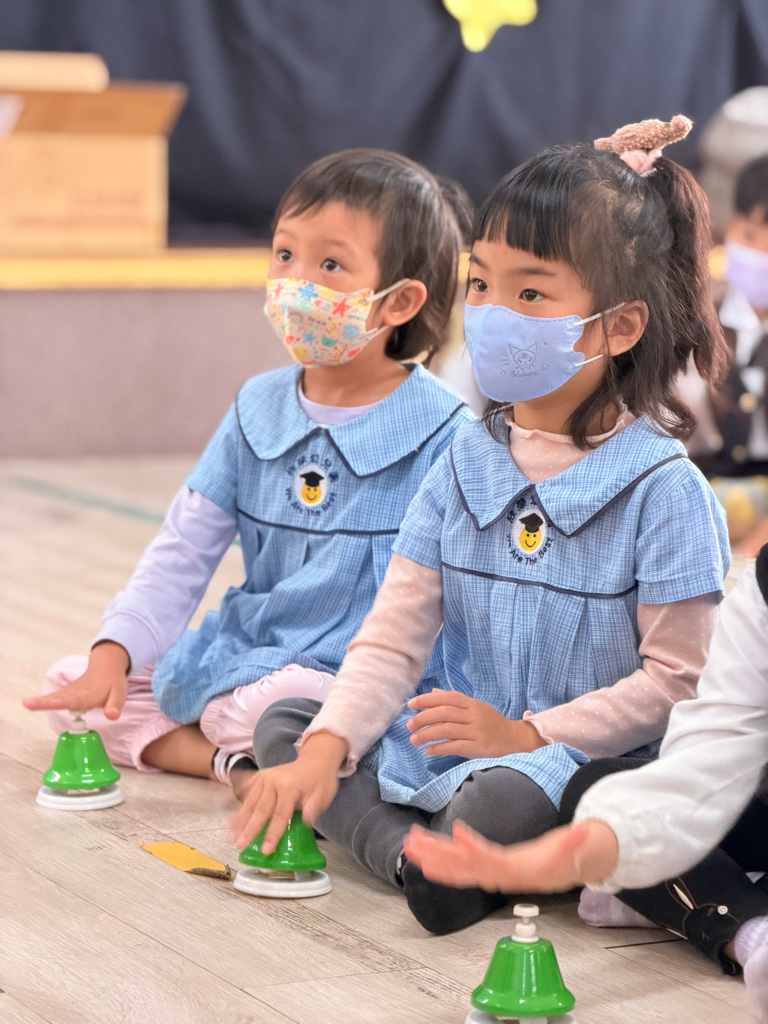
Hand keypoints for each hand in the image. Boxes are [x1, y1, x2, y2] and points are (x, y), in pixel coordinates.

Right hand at [23, 642, 128, 719]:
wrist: (106, 665)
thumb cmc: (113, 683)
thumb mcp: (119, 694)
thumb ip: (114, 706)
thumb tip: (112, 716)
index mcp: (89, 695)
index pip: (76, 700)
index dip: (66, 702)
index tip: (55, 703)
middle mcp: (77, 693)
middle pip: (60, 698)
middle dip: (45, 702)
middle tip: (29, 704)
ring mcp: (70, 692)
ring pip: (54, 696)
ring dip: (40, 701)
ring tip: (26, 704)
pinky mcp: (66, 692)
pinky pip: (54, 696)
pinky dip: (42, 700)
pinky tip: (29, 704)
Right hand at [229, 732, 346, 852]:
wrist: (316, 759)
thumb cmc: (320, 780)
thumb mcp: (324, 793)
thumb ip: (314, 807)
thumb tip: (306, 821)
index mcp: (290, 786)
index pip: (280, 815)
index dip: (272, 834)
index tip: (266, 850)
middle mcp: (274, 780)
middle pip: (260, 809)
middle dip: (249, 829)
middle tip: (239, 845)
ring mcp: (265, 776)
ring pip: (250, 801)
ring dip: (239, 820)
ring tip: (231, 836)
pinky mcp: (260, 775)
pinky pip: (247, 789)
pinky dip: (237, 802)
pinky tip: (230, 814)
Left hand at [403, 819, 618, 892]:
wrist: (558, 873)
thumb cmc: (561, 861)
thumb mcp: (571, 851)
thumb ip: (577, 841)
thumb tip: (587, 831)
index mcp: (514, 869)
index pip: (491, 859)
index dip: (474, 848)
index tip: (458, 833)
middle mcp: (495, 874)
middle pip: (463, 866)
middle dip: (438, 855)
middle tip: (415, 843)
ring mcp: (486, 872)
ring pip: (453, 868)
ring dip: (430, 856)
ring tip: (408, 843)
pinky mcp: (480, 868)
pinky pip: (454, 867)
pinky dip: (435, 860)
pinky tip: (418, 851)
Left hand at [407, 688, 544, 758]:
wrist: (514, 737)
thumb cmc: (491, 722)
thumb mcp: (474, 707)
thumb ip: (454, 701)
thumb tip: (433, 692)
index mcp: (471, 703)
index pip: (447, 697)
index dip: (427, 699)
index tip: (411, 704)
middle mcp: (473, 715)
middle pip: (444, 712)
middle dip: (423, 718)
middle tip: (408, 725)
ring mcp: (477, 730)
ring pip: (447, 729)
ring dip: (427, 734)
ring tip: (413, 739)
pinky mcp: (479, 746)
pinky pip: (456, 746)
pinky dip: (440, 748)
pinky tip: (428, 750)